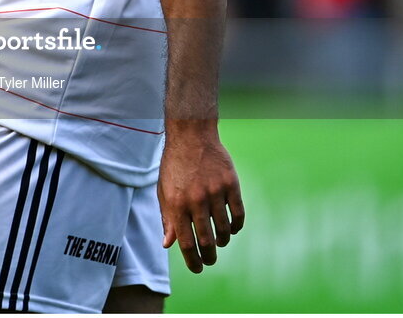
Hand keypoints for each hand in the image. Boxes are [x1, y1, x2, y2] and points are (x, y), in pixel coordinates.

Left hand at [158, 126, 244, 272]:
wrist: (191, 135)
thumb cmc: (175, 165)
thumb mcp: (164, 190)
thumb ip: (167, 218)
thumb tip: (168, 244)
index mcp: (176, 203)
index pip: (186, 242)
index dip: (192, 260)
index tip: (197, 268)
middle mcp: (196, 200)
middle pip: (206, 241)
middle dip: (209, 257)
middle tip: (210, 261)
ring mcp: (214, 191)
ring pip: (224, 230)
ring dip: (222, 241)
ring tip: (219, 242)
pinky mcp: (230, 184)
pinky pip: (238, 214)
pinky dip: (236, 226)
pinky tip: (231, 228)